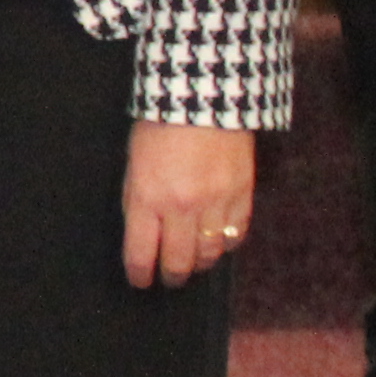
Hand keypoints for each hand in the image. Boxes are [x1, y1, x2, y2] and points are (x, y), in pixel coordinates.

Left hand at [122, 121, 255, 289]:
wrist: (203, 96)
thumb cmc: (160, 124)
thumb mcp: (133, 162)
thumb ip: (137, 200)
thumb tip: (142, 234)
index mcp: (147, 198)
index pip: (141, 254)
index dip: (140, 275)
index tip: (140, 281)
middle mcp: (182, 207)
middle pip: (178, 262)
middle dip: (171, 276)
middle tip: (169, 278)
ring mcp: (215, 202)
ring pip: (209, 254)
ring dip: (199, 263)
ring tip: (193, 262)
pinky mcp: (241, 193)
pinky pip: (235, 234)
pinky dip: (225, 243)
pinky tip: (217, 241)